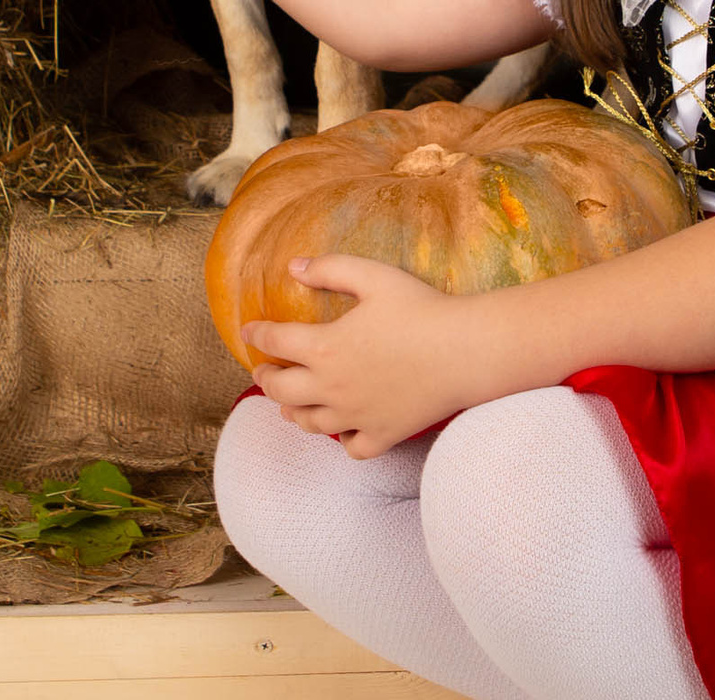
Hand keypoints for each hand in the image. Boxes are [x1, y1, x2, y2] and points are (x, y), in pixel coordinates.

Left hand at [245, 256, 485, 458]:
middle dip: (266, 380)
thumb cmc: (420, 309)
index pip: (275, 343)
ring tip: (291, 404)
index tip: (249, 331)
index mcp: (324, 347)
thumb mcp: (372, 276)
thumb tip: (293, 267)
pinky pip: (351, 447)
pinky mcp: (383, 434)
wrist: (465, 351)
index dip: (256, 335)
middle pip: (280, 391)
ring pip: (309, 423)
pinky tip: (343, 428)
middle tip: (264, 371)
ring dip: (293, 412)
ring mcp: (356, 416)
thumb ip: (330, 269)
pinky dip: (342, 439)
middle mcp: (332, 387)